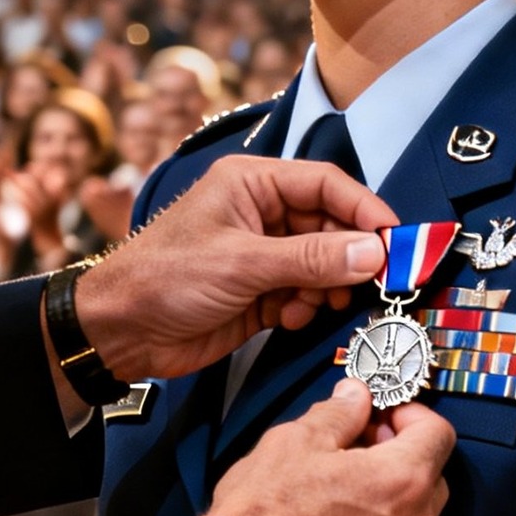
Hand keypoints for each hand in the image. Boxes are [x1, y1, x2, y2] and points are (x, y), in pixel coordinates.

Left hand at [74, 155, 396, 382]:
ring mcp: (262, 253)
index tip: (397, 240)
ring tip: (315, 304)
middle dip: (349, 256)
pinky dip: (305, 308)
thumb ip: (312, 259)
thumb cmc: (165, 278)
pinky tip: (287, 319)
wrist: (118, 332)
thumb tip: (373, 252)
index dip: (365, 210)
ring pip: (322, 263)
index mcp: (252, 183)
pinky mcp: (259, 291)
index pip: (326, 185)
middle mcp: (261, 212)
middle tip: (374, 283)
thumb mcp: (243, 264)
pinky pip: (305, 294)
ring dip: (327, 287)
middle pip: (330, 225)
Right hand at [204, 380, 455, 515]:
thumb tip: (357, 395)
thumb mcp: (297, 440)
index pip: (439, 433)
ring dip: (390, 499)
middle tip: (357, 448)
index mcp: (405, 480)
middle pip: (432, 477)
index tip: (379, 415)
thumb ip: (340, 412)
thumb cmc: (267, 508)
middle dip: (402, 455)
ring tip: (341, 492)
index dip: (410, 415)